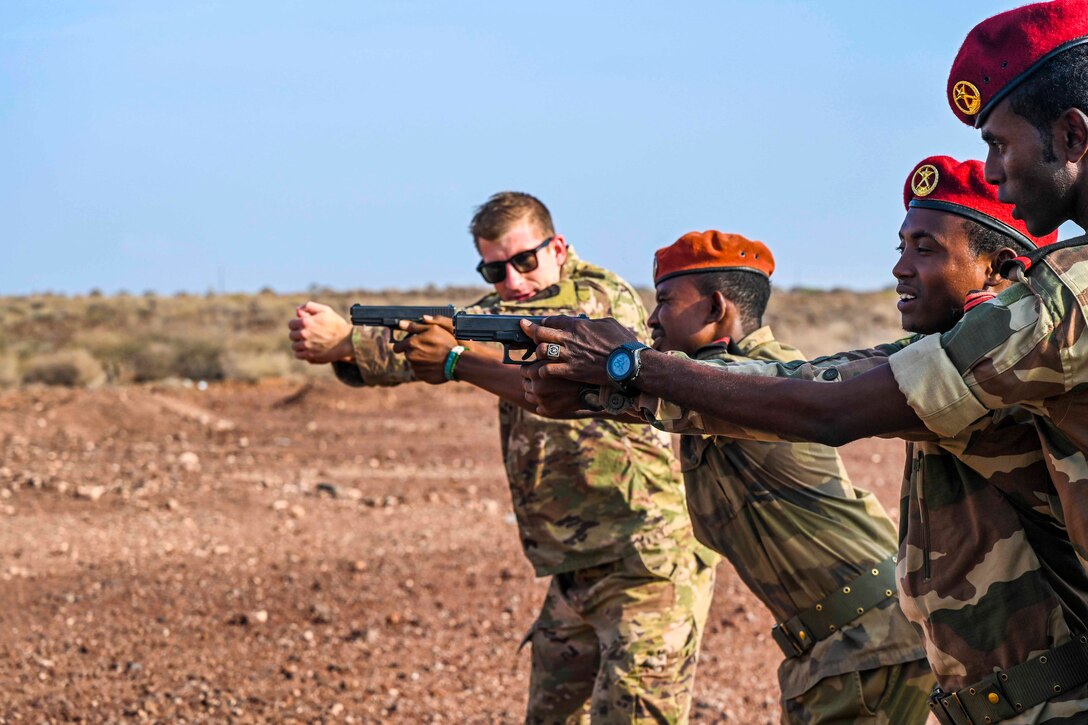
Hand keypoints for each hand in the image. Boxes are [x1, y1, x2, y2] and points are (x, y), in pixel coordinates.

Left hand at [288, 301, 353, 363]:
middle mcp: (305, 334)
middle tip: (306, 334)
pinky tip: (307, 349)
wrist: (347, 340)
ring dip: (299, 344)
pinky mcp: (311, 356)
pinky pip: (298, 355)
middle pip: (292, 335)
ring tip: (307, 342)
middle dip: (297, 334)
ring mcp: (307, 346)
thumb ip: (310, 306)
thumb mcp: (325, 310)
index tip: (302, 325)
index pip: (291, 324)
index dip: (296, 324)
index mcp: (306, 322)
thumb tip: (297, 310)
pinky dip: (301, 352)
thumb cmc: (336, 324)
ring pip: (294, 346)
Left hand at [393, 316, 456, 383]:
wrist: (456, 362)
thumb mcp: (433, 329)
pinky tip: (434, 364)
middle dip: (414, 351)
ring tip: (433, 357)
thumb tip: (401, 323)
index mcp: (411, 344)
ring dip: (420, 360)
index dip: (403, 345)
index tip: (411, 344)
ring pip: (413, 363)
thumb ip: (415, 326)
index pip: (396, 347)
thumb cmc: (445, 343)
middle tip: (428, 349)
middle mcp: (410, 357)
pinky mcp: (421, 376)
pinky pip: (419, 371)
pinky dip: (425, 368)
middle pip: (406, 354)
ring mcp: (415, 368)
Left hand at [519, 316, 637, 385]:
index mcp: (578, 325)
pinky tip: (540, 372)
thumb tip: (585, 322)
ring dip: (536, 353)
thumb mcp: (608, 324)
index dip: (544, 321)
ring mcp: (569, 356)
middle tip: (523, 328)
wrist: (629, 364)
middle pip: (541, 332)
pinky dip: (542, 370)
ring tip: (533, 355)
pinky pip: (547, 370)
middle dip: (530, 330)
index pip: (553, 320)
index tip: (540, 323)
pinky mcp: (570, 371)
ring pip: (541, 351)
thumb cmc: (623, 343)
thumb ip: (592, 322)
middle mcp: (570, 338)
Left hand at [521, 362, 592, 416]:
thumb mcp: (558, 356)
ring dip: (535, 393)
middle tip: (543, 378)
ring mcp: (542, 401)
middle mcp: (536, 388)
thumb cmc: (576, 367)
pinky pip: (539, 408)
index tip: (537, 368)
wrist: (593, 386)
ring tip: (547, 388)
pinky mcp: (548, 411)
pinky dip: (544, 404)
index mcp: (535, 372)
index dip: (530, 368)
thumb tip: (534, 352)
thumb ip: (544, 355)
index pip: (523, 370)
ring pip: (529, 396)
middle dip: (532, 381)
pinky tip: (553, 398)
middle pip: (525, 383)